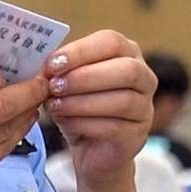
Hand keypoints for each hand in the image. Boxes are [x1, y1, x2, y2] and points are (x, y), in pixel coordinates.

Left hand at [43, 31, 156, 186]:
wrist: (91, 149)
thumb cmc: (80, 108)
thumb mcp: (67, 83)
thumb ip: (60, 71)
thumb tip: (45, 69)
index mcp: (127, 54)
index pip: (112, 42)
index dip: (81, 51)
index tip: (53, 63)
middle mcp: (144, 78)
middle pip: (126, 69)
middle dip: (85, 77)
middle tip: (54, 86)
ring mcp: (145, 108)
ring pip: (123, 101)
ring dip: (83, 102)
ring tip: (56, 106)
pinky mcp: (138, 135)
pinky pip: (116, 127)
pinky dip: (86, 124)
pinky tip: (66, 123)